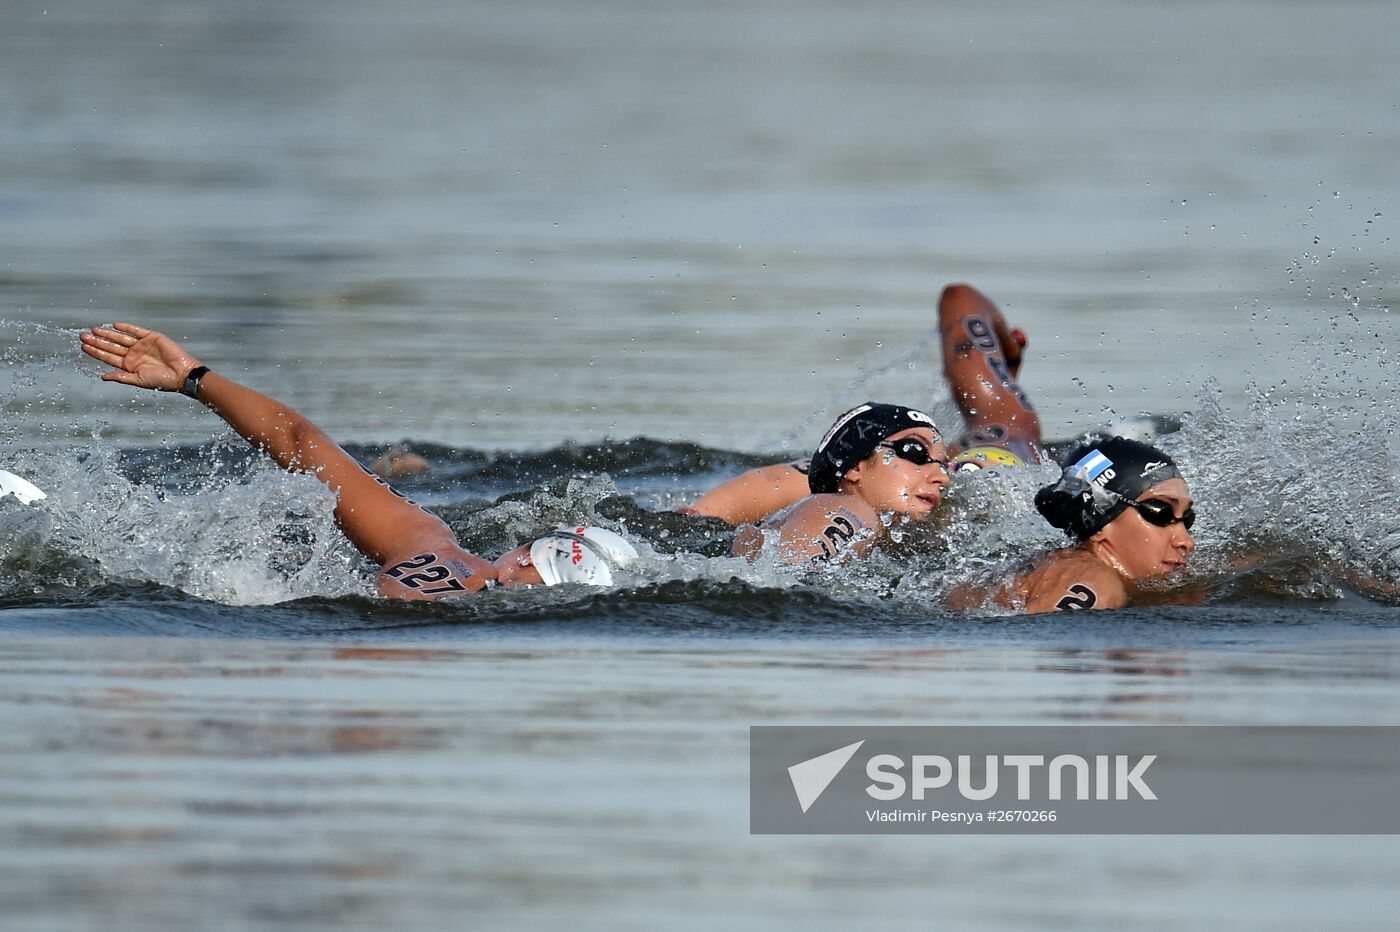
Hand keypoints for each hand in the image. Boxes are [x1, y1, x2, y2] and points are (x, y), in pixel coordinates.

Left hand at [80, 322, 203, 391]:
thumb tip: (103, 377)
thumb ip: (121, 377)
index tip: (83, 346)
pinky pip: (136, 330)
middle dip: (97, 341)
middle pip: (111, 346)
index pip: (108, 357)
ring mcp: (142, 345)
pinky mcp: (152, 337)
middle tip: (83, 336)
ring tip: (94, 330)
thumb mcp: (138, 380)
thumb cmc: (161, 381)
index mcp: (129, 365)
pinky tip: (115, 325)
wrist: (181, 374)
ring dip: (108, 334)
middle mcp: (133, 354)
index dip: (96, 352)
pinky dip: (126, 327)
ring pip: (121, 338)